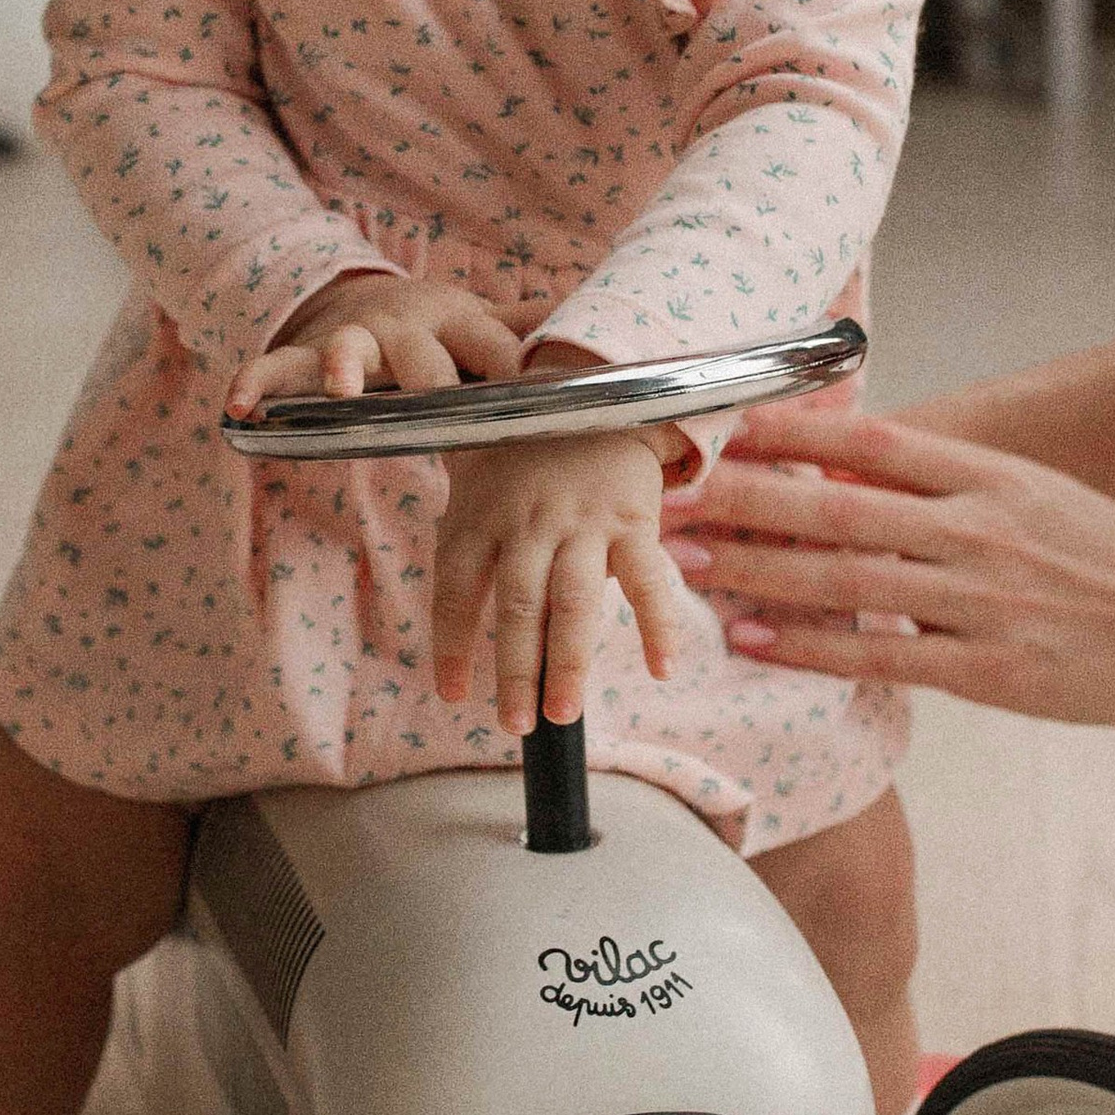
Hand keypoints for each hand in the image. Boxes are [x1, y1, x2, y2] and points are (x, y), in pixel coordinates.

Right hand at [227, 271, 522, 412]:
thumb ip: (538, 328)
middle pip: (421, 358)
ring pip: (347, 351)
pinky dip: (255, 383)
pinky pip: (276, 369)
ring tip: (341, 387)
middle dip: (429, 381)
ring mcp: (352, 340)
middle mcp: (406, 328)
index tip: (534, 395)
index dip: (514, 370)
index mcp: (459, 323)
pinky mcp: (306, 359)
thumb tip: (620, 322)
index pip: (495, 349)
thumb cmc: (441, 331)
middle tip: (440, 409)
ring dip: (342, 367)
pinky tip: (238, 407)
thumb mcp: (488, 323)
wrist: (363, 301)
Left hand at [434, 428, 691, 734]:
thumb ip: (469, 541)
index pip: (456, 591)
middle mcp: (528, 521)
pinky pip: (647, 580)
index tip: (454, 696)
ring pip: (573, 603)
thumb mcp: (477, 481)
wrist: (592, 389)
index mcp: (481, 515)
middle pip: (517, 607)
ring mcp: (582, 521)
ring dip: (568, 663)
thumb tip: (457, 621)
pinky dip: (657, 625)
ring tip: (563, 714)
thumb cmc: (525, 451)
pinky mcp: (633, 518)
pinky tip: (662, 669)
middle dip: (515, 671)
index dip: (452, 647)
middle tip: (515, 724)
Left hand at [661, 403, 1114, 733]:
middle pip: (837, 503)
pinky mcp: (987, 668)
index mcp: (993, 476)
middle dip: (745, 498)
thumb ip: (949, 483)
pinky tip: (753, 636)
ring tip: (688, 560)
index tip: (722, 427)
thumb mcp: (1038, 496)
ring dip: (756, 567)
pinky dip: (809, 645)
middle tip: (672, 494)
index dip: (787, 433)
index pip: (871, 439)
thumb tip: (849, 467)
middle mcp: (980, 527)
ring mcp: (982, 598)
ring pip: (844, 576)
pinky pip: (878, 653)